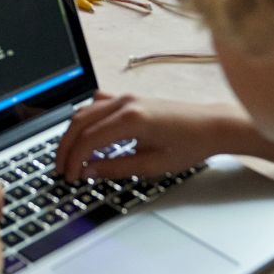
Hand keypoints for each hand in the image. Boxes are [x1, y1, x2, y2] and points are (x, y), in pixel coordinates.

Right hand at [56, 92, 223, 180]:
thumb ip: (117, 167)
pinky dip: (85, 120)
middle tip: (61, 168)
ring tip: (69, 156)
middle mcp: (123, 103)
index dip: (75, 159)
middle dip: (66, 147)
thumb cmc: (190, 145)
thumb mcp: (154, 165)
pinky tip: (85, 134)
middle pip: (79, 122)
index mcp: (131, 119)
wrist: (212, 126)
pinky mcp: (127, 98)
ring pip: (84, 112)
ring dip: (73, 134)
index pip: (89, 138)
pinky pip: (97, 105)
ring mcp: (124, 97)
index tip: (70, 175)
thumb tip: (90, 171)